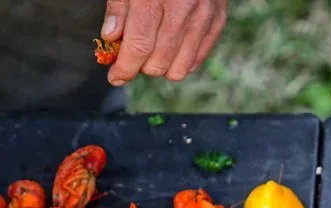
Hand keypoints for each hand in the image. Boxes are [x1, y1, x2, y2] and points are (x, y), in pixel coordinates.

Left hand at [100, 0, 228, 85]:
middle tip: (133, 54)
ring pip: (180, 68)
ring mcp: (204, 17)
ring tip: (153, 51)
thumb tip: (111, 38)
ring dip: (161, 66)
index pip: (139, 47)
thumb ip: (119, 8)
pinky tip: (171, 50)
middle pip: (158, 62)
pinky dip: (183, 61)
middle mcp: (183, 10)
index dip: (124, 68)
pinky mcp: (218, 20)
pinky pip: (199, 58)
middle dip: (140, 65)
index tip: (115, 76)